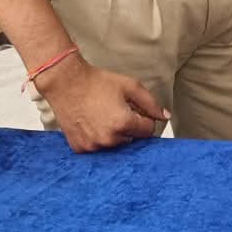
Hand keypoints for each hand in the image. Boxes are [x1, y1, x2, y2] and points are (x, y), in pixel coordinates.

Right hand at [35, 53, 168, 152]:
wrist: (66, 83)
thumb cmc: (98, 83)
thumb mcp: (130, 86)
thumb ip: (151, 103)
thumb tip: (165, 116)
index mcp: (123, 124)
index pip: (148, 131)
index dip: (145, 119)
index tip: (135, 110)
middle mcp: (108, 140)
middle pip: (131, 139)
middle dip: (129, 126)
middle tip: (116, 110)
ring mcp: (92, 146)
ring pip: (115, 145)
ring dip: (114, 134)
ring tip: (102, 116)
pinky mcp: (79, 148)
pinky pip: (97, 147)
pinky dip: (97, 138)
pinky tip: (91, 123)